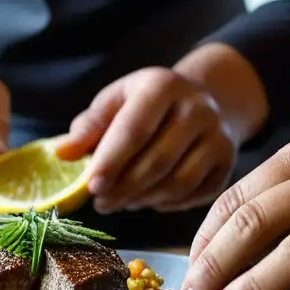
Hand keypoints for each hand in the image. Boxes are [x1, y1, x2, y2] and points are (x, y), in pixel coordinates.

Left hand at [55, 67, 236, 212]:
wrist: (206, 100)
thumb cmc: (147, 105)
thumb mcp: (116, 102)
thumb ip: (88, 127)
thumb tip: (62, 153)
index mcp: (164, 86)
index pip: (135, 129)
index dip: (111, 160)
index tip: (91, 185)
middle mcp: (198, 109)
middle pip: (157, 160)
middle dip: (124, 188)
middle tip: (100, 203)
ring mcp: (218, 137)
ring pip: (177, 183)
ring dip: (142, 200)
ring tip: (120, 202)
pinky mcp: (228, 164)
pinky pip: (193, 195)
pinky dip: (165, 204)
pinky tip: (146, 200)